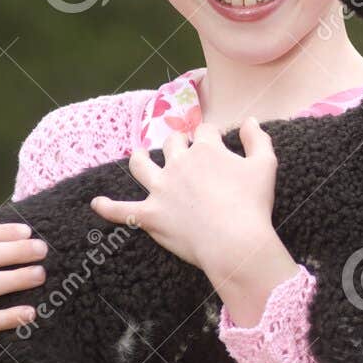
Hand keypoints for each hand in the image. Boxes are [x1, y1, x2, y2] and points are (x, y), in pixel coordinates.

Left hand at [90, 119, 297, 322]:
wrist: (235, 242)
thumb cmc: (253, 205)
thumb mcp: (265, 166)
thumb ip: (258, 139)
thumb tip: (250, 120)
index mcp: (205, 150)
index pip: (205, 131)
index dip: (211, 135)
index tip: (217, 140)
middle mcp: (179, 164)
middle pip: (173, 143)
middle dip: (179, 142)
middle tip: (183, 148)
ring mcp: (161, 189)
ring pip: (141, 166)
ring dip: (139, 158)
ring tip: (138, 155)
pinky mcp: (150, 215)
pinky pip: (121, 211)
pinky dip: (108, 208)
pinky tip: (96, 204)